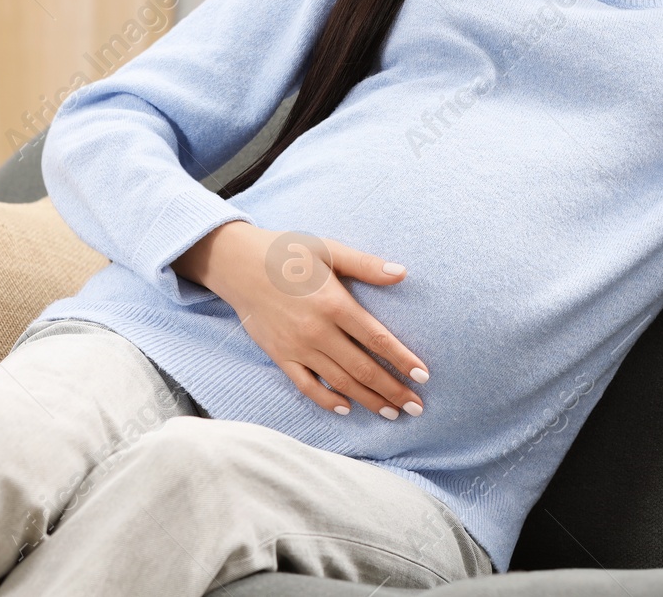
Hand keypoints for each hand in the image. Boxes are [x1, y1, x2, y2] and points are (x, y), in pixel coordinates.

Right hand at [172, 220, 428, 419]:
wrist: (238, 264)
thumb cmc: (288, 252)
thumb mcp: (329, 249)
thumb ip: (366, 264)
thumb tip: (402, 272)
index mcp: (333, 304)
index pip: (376, 339)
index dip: (402, 360)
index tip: (424, 377)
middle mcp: (317, 331)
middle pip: (363, 368)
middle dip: (392, 390)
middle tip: (417, 407)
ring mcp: (297, 347)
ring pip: (339, 382)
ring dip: (367, 400)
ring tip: (392, 413)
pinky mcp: (280, 356)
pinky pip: (306, 385)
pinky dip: (326, 400)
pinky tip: (346, 408)